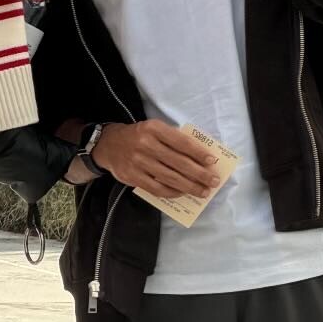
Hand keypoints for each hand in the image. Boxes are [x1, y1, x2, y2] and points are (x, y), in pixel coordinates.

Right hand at [95, 120, 221, 199]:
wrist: (108, 145)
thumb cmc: (139, 136)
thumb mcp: (154, 129)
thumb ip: (173, 140)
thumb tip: (199, 158)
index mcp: (154, 128)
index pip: (181, 142)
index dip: (198, 153)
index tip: (212, 162)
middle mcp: (145, 144)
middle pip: (178, 163)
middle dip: (199, 174)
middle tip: (213, 181)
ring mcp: (138, 162)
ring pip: (170, 178)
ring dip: (190, 186)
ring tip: (203, 191)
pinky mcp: (133, 177)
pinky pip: (157, 188)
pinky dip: (172, 192)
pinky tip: (183, 193)